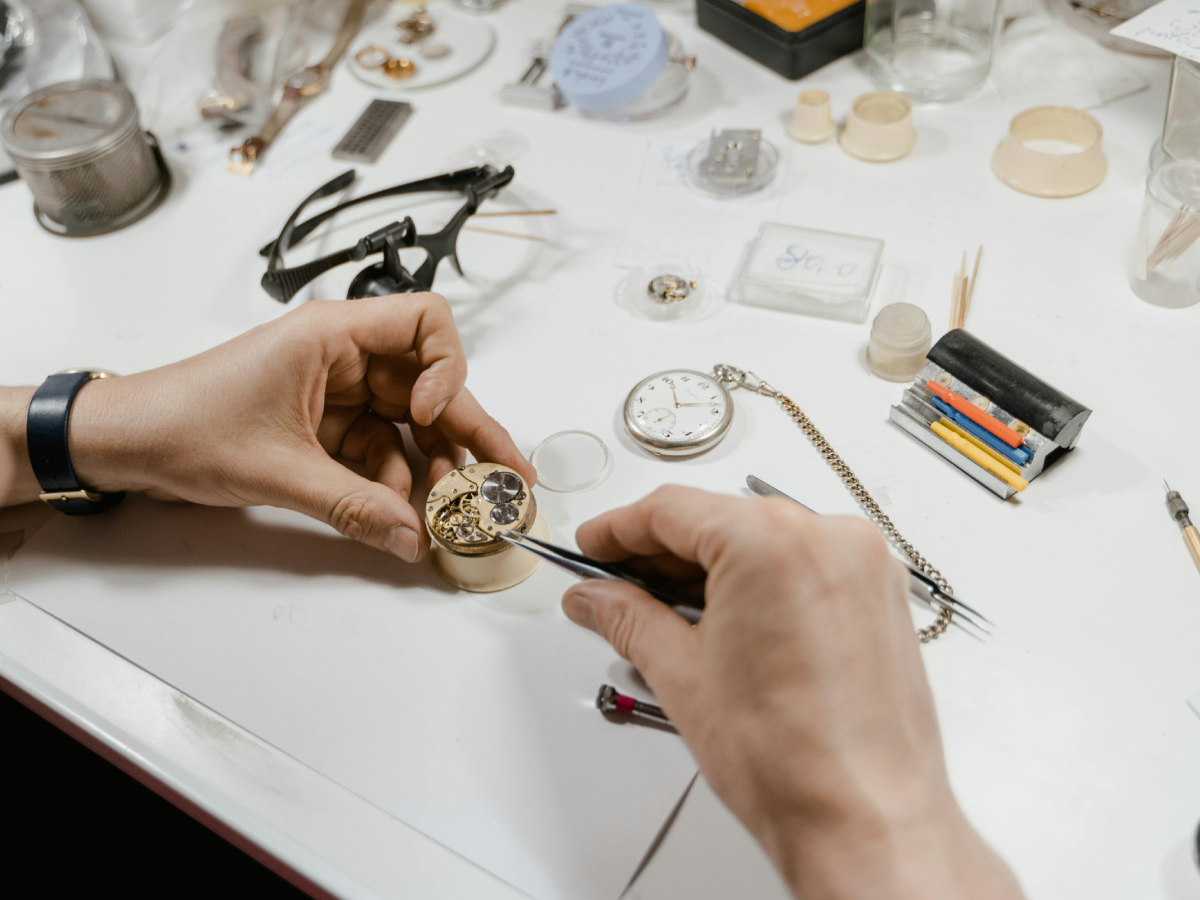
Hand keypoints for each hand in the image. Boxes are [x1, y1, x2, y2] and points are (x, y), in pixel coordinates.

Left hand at [1, 294, 533, 561]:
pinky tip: (400, 516)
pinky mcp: (326, 426)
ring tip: (451, 514)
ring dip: (431, 469)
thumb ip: (352, 506)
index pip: (426, 322)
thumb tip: (412, 539)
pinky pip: (379, 451)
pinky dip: (394, 484)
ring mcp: (336, 392)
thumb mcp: (277, 469)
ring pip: (408, 425)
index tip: (432, 416)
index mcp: (331, 335)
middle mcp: (343, 356)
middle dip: (466, 434)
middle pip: (429, 386)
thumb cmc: (184, 423)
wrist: (126, 443)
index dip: (447, 368)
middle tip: (507, 481)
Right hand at [561, 487, 1023, 899]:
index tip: (595, 546)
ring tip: (663, 610)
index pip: (673, 509)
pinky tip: (722, 617)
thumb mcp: (683, 675)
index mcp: (773, 542)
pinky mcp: (881, 594)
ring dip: (710, 568)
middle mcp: (829, 537)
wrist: (866, 821)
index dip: (619, 529)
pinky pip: (805, 563)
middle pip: (721, 519)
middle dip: (661, 552)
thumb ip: (628, 617)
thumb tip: (597, 598)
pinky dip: (760, 581)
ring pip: (764, 540)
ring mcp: (863, 564)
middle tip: (615, 582)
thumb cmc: (795, 762)